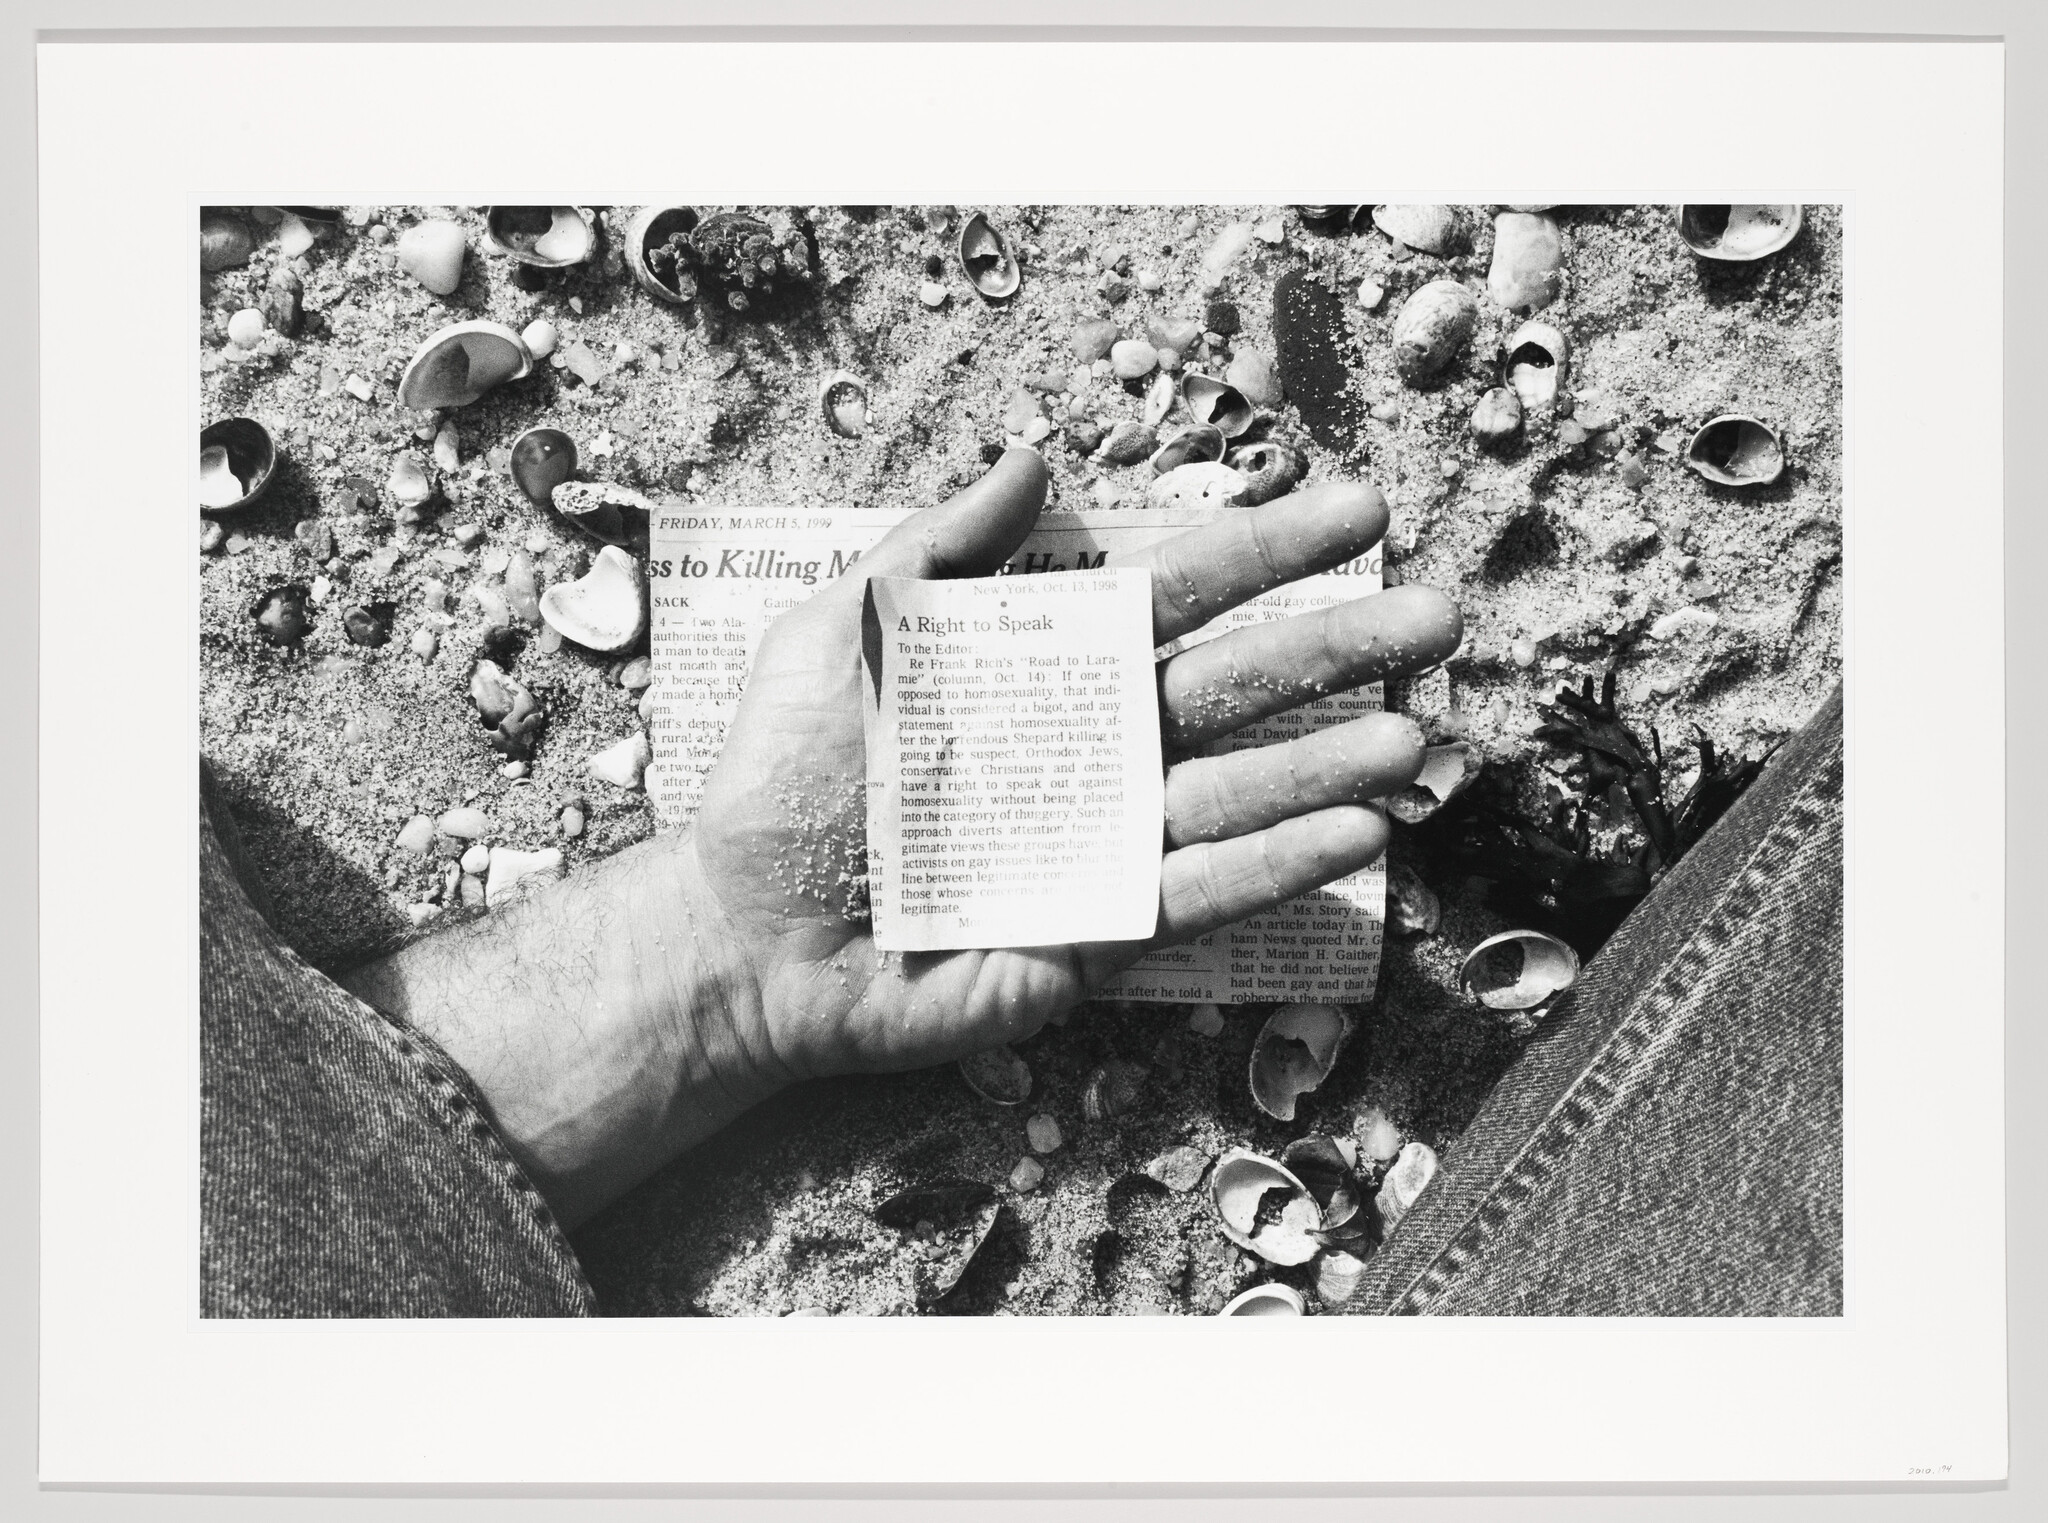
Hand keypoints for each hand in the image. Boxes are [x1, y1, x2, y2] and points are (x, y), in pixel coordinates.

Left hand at [684, 449, 1461, 1082]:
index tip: (1359, 509)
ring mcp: (1103, 840)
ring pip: (1237, 792)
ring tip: (1419, 743)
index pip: (1177, 592)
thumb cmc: (786, 780)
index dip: (1268, 551)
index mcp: (1044, 666)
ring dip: (1329, 767)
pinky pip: (1197, 892)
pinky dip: (1274, 867)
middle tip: (1435, 617)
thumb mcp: (844, 633)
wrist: (744, 935)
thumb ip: (941, 549)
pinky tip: (1356, 836)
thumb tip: (1036, 453)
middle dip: (1338, 651)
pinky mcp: (1096, 928)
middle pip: (1236, 687)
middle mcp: (1094, 748)